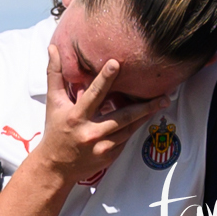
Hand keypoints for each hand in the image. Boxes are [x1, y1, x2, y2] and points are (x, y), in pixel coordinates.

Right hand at [32, 45, 158, 185]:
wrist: (55, 167)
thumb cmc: (55, 131)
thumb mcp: (53, 102)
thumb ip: (55, 74)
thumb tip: (53, 48)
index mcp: (76, 116)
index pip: (93, 94)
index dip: (105, 78)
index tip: (116, 64)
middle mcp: (90, 132)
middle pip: (123, 116)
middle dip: (145, 106)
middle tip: (164, 96)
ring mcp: (101, 146)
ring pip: (129, 128)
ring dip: (145, 115)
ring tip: (161, 103)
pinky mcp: (109, 156)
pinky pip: (126, 139)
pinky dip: (133, 127)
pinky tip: (143, 118)